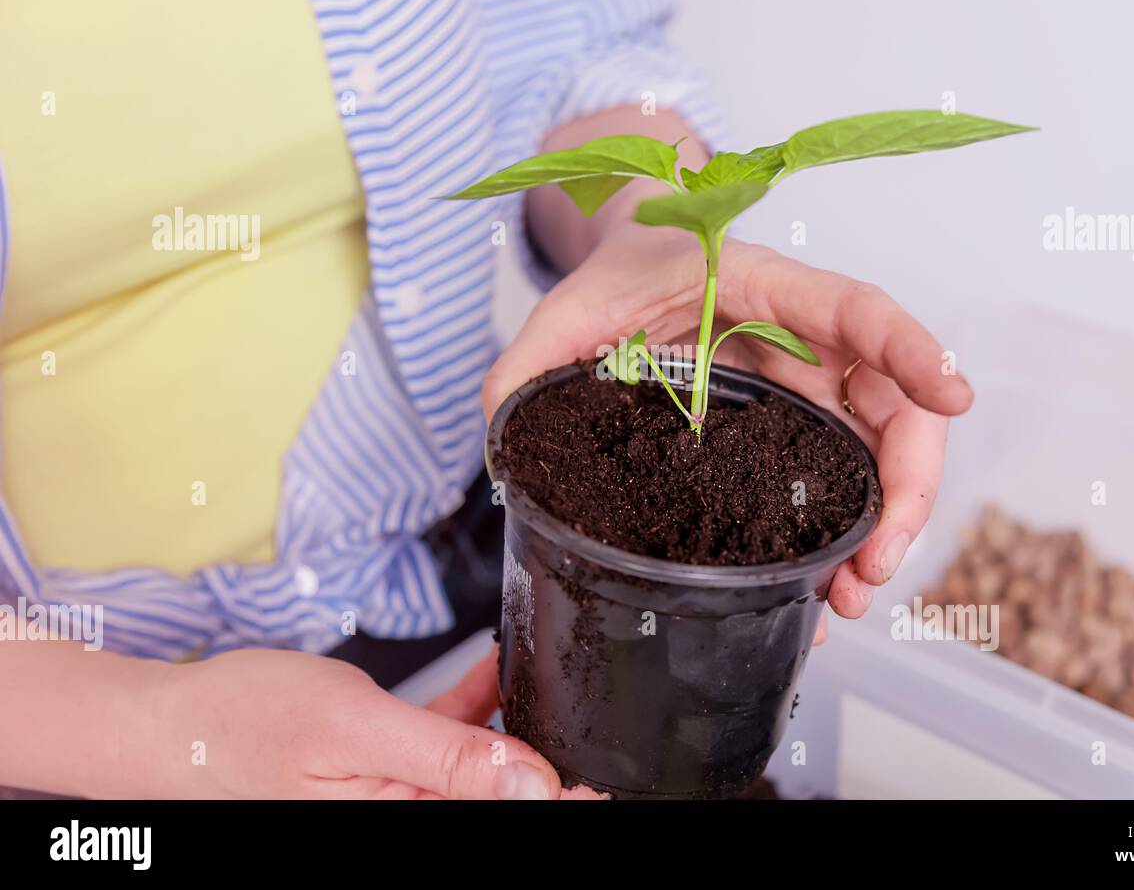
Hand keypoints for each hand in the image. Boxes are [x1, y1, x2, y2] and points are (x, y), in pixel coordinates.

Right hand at [133, 646, 600, 798]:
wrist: (170, 722)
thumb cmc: (245, 726)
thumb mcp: (358, 730)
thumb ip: (448, 759)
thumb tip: (534, 787)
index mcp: (403, 821)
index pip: (508, 818)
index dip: (563, 800)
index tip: (605, 779)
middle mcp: (405, 814)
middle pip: (499, 797)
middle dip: (544, 765)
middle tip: (587, 716)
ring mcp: (396, 793)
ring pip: (480, 769)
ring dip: (511, 726)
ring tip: (543, 676)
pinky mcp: (383, 766)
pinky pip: (446, 743)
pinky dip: (472, 709)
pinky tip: (492, 670)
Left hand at [485, 223, 973, 621]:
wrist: (632, 269)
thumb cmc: (617, 274)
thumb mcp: (567, 309)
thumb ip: (530, 361)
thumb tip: (499, 432)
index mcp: (766, 289)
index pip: (857, 310)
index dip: (912, 349)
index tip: (954, 396)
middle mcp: (804, 343)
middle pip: (891, 408)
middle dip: (903, 490)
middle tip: (873, 568)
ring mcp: (804, 391)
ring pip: (874, 458)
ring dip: (879, 529)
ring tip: (848, 597)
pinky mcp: (789, 433)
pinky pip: (834, 481)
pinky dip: (838, 536)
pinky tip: (817, 588)